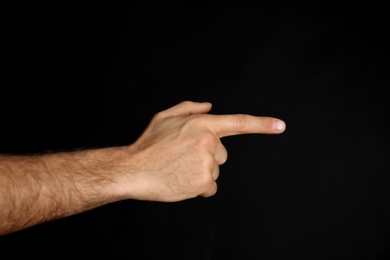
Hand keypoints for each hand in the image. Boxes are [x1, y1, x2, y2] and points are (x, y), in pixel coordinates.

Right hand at [119, 101, 285, 201]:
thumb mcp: (165, 117)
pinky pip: (210, 187)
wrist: (133, 169)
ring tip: (179, 168)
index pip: (238, 123)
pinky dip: (199, 187)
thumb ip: (189, 108)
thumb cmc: (148, 144)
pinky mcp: (204, 182)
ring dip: (201, 172)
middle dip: (207, 156)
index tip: (280, 126)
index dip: (262, 124)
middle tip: (182, 158)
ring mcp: (208, 163)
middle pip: (222, 154)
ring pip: (215, 171)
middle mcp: (208, 141)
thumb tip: (209, 107)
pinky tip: (181, 180)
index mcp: (202, 123)